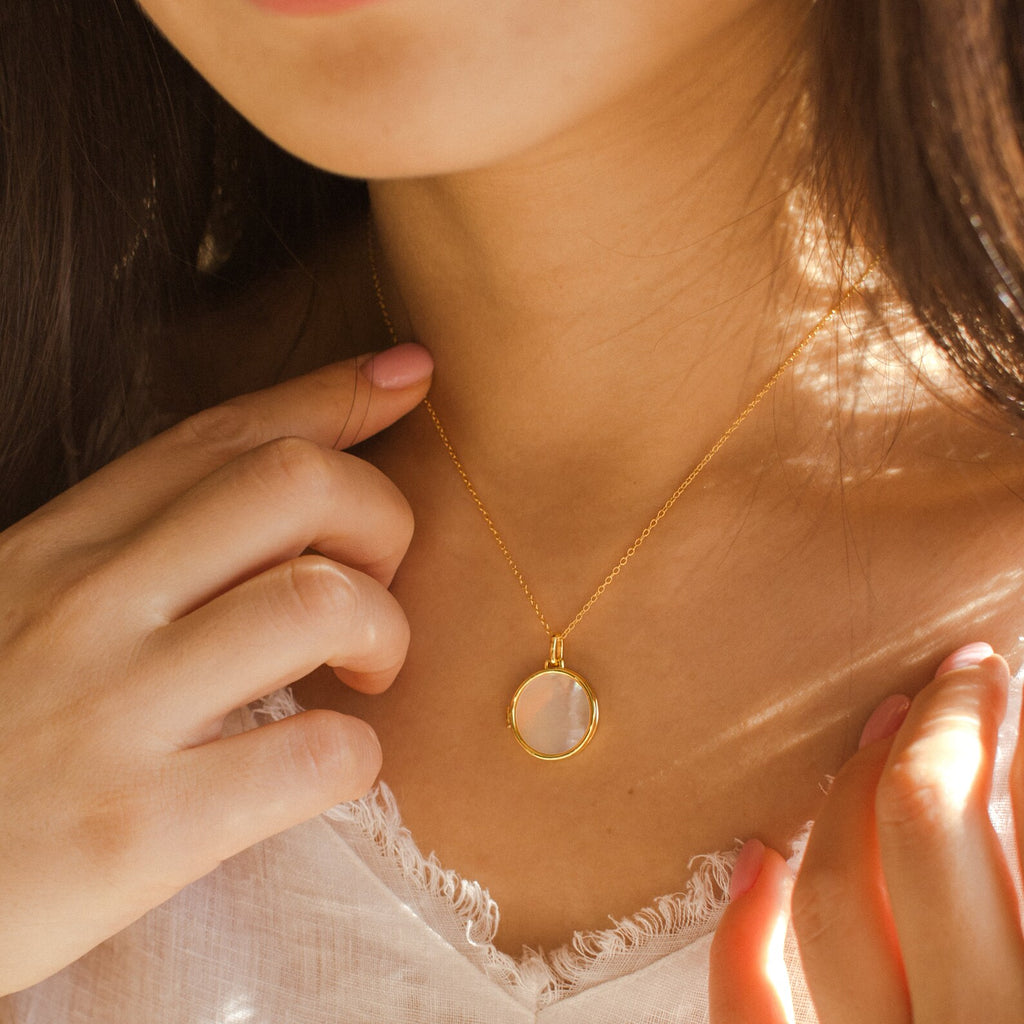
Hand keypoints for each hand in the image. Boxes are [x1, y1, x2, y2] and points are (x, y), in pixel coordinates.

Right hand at [0, 343, 431, 994]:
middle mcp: (90, 604)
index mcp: (62, 545)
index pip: (221, 435)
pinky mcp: (140, 828)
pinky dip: (358, 753)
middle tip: (377, 579)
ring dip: (384, 630)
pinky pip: (314, 753)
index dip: (331, 394)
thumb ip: (128, 557)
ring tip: (367, 672)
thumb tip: (270, 519)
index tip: (405, 376)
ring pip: (321, 600)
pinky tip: (334, 764)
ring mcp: (114, 710)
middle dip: (380, 514)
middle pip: (294, 485)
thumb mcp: (22, 609)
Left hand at [710, 642, 1023, 1022]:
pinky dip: (743, 935)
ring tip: (880, 730)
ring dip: (849, 798)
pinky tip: (754, 860)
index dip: (1005, 729)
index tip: (992, 676)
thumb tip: (1005, 766)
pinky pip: (752, 1013)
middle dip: (940, 730)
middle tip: (961, 675)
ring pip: (835, 901)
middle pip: (923, 830)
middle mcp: (971, 1022)